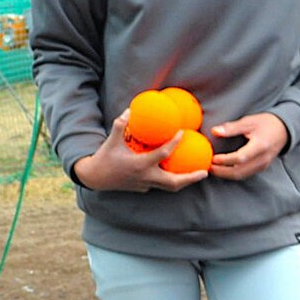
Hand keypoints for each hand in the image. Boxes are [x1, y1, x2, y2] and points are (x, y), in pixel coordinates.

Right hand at [72, 113, 207, 192]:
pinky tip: (179, 174)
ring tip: (198, 175)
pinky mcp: (143, 189)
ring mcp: (145, 185)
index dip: (174, 143)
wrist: (95, 178)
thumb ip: (120, 125)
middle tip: (205, 171)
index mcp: (140, 165)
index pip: (163, 154)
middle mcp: (145, 177)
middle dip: (191, 178)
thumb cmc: (104, 158)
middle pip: (174, 182)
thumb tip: (130, 110)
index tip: (182, 133)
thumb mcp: (111, 141)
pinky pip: (161, 186)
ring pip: (170, 187)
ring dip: (185, 182)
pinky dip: (171, 181)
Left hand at [208, 112, 289, 179]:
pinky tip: (223, 169)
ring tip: (213, 169)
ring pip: (241, 175)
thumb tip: (214, 131)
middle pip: (240, 171)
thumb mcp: (249, 121)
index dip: (226, 160)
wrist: (283, 130)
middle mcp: (262, 159)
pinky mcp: (261, 168)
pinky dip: (233, 174)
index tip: (213, 158)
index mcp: (260, 146)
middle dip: (222, 172)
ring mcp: (263, 165)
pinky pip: (245, 174)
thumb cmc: (265, 123)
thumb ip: (232, 128)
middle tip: (209, 167)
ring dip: (226, 175)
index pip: (241, 157)